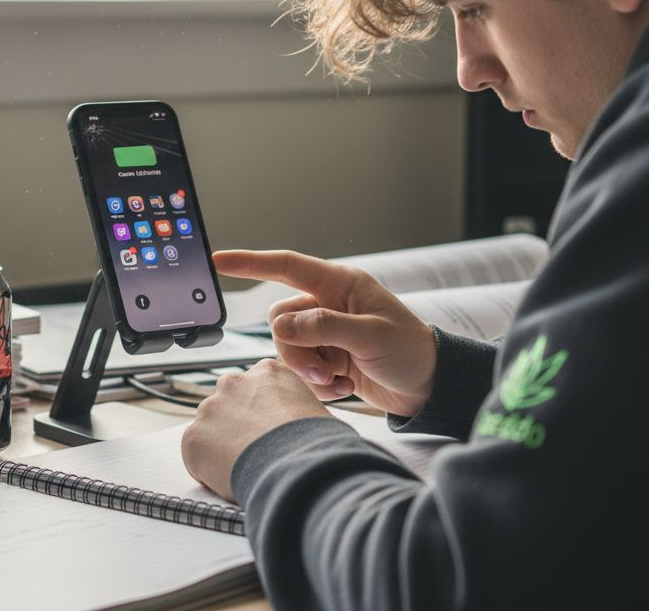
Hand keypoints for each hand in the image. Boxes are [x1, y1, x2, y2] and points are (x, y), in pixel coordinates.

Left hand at [181, 358, 330, 500]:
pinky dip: (207, 468)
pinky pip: (195, 454)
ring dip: (220, 445)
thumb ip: (298, 409)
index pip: (255, 388)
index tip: (267, 430)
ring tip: (245, 467)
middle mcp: (234, 382)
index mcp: (268, 372)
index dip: (261, 412)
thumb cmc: (316, 444)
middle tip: (254, 450)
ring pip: (209, 428)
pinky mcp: (193, 436)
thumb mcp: (316, 412)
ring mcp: (210, 409)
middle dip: (235, 424)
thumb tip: (302, 426)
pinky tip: (230, 477)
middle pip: (228, 403)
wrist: (297, 469)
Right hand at [213, 250, 436, 417]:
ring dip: (307, 369)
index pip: (287, 265)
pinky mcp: (328, 358)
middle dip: (295, 349)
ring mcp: (327, 333)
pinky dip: (319, 383)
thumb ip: (326, 327)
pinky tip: (345, 386)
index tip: (219, 261)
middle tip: (323, 370)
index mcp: (341, 285)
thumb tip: (285, 326)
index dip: (251, 262)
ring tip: (337, 380)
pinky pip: (301, 369)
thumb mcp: (371, 335)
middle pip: (281, 319)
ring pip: (288, 347)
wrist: (429, 387)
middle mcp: (329, 305)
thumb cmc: (411, 351)